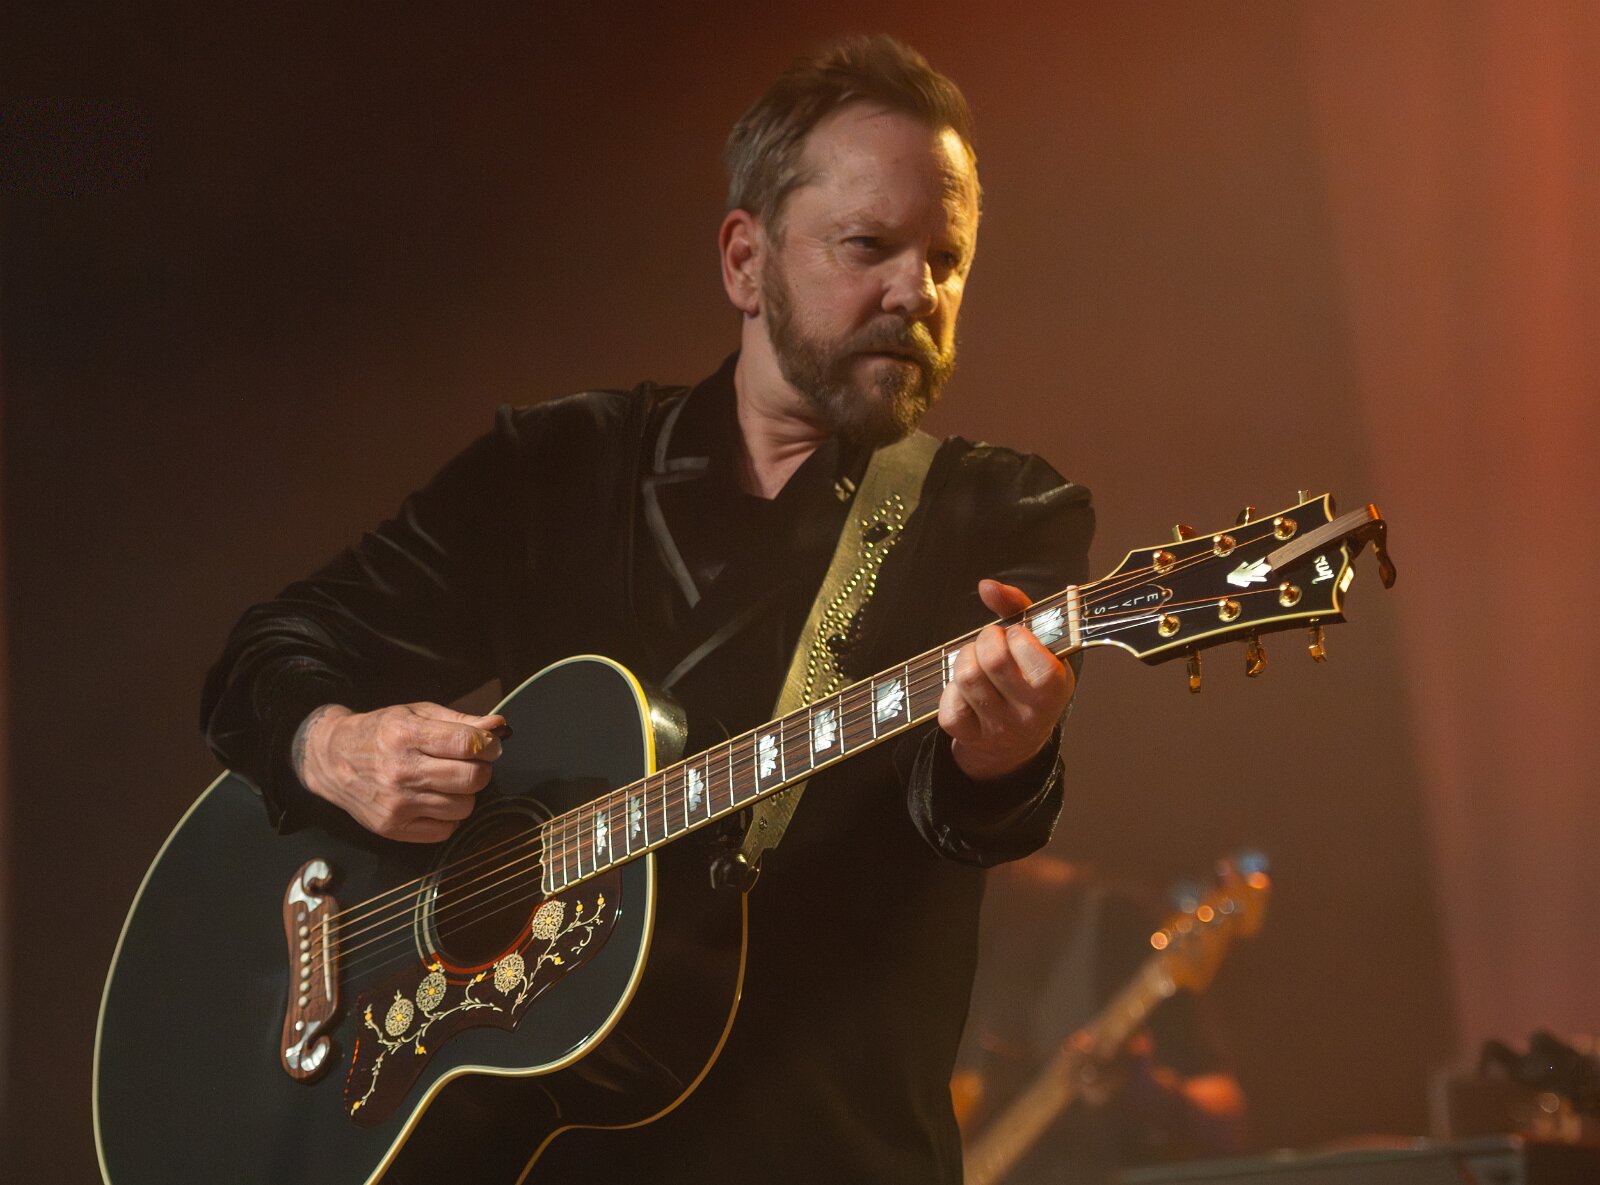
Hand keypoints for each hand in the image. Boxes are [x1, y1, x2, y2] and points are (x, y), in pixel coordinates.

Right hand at [294, 702, 505, 841]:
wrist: (332, 760)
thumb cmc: (381, 733)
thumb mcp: (417, 714)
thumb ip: (461, 721)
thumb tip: (499, 726)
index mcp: (406, 734)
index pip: (468, 744)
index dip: (489, 744)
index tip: (489, 745)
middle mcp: (400, 771)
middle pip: (472, 778)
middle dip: (481, 769)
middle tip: (471, 763)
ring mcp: (396, 803)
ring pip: (464, 807)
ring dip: (464, 794)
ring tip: (448, 781)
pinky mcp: (393, 828)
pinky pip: (446, 830)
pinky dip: (448, 816)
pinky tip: (434, 799)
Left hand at [938, 579, 1072, 782]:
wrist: (1018, 742)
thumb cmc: (1029, 680)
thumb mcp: (1039, 645)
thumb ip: (1017, 608)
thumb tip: (987, 586)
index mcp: (1055, 687)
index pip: (1031, 654)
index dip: (1015, 635)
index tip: (1015, 635)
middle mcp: (1030, 713)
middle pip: (993, 660)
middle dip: (985, 639)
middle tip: (990, 642)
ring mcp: (1000, 728)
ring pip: (967, 679)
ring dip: (965, 659)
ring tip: (976, 661)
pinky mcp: (970, 738)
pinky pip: (949, 707)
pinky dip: (950, 691)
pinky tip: (964, 690)